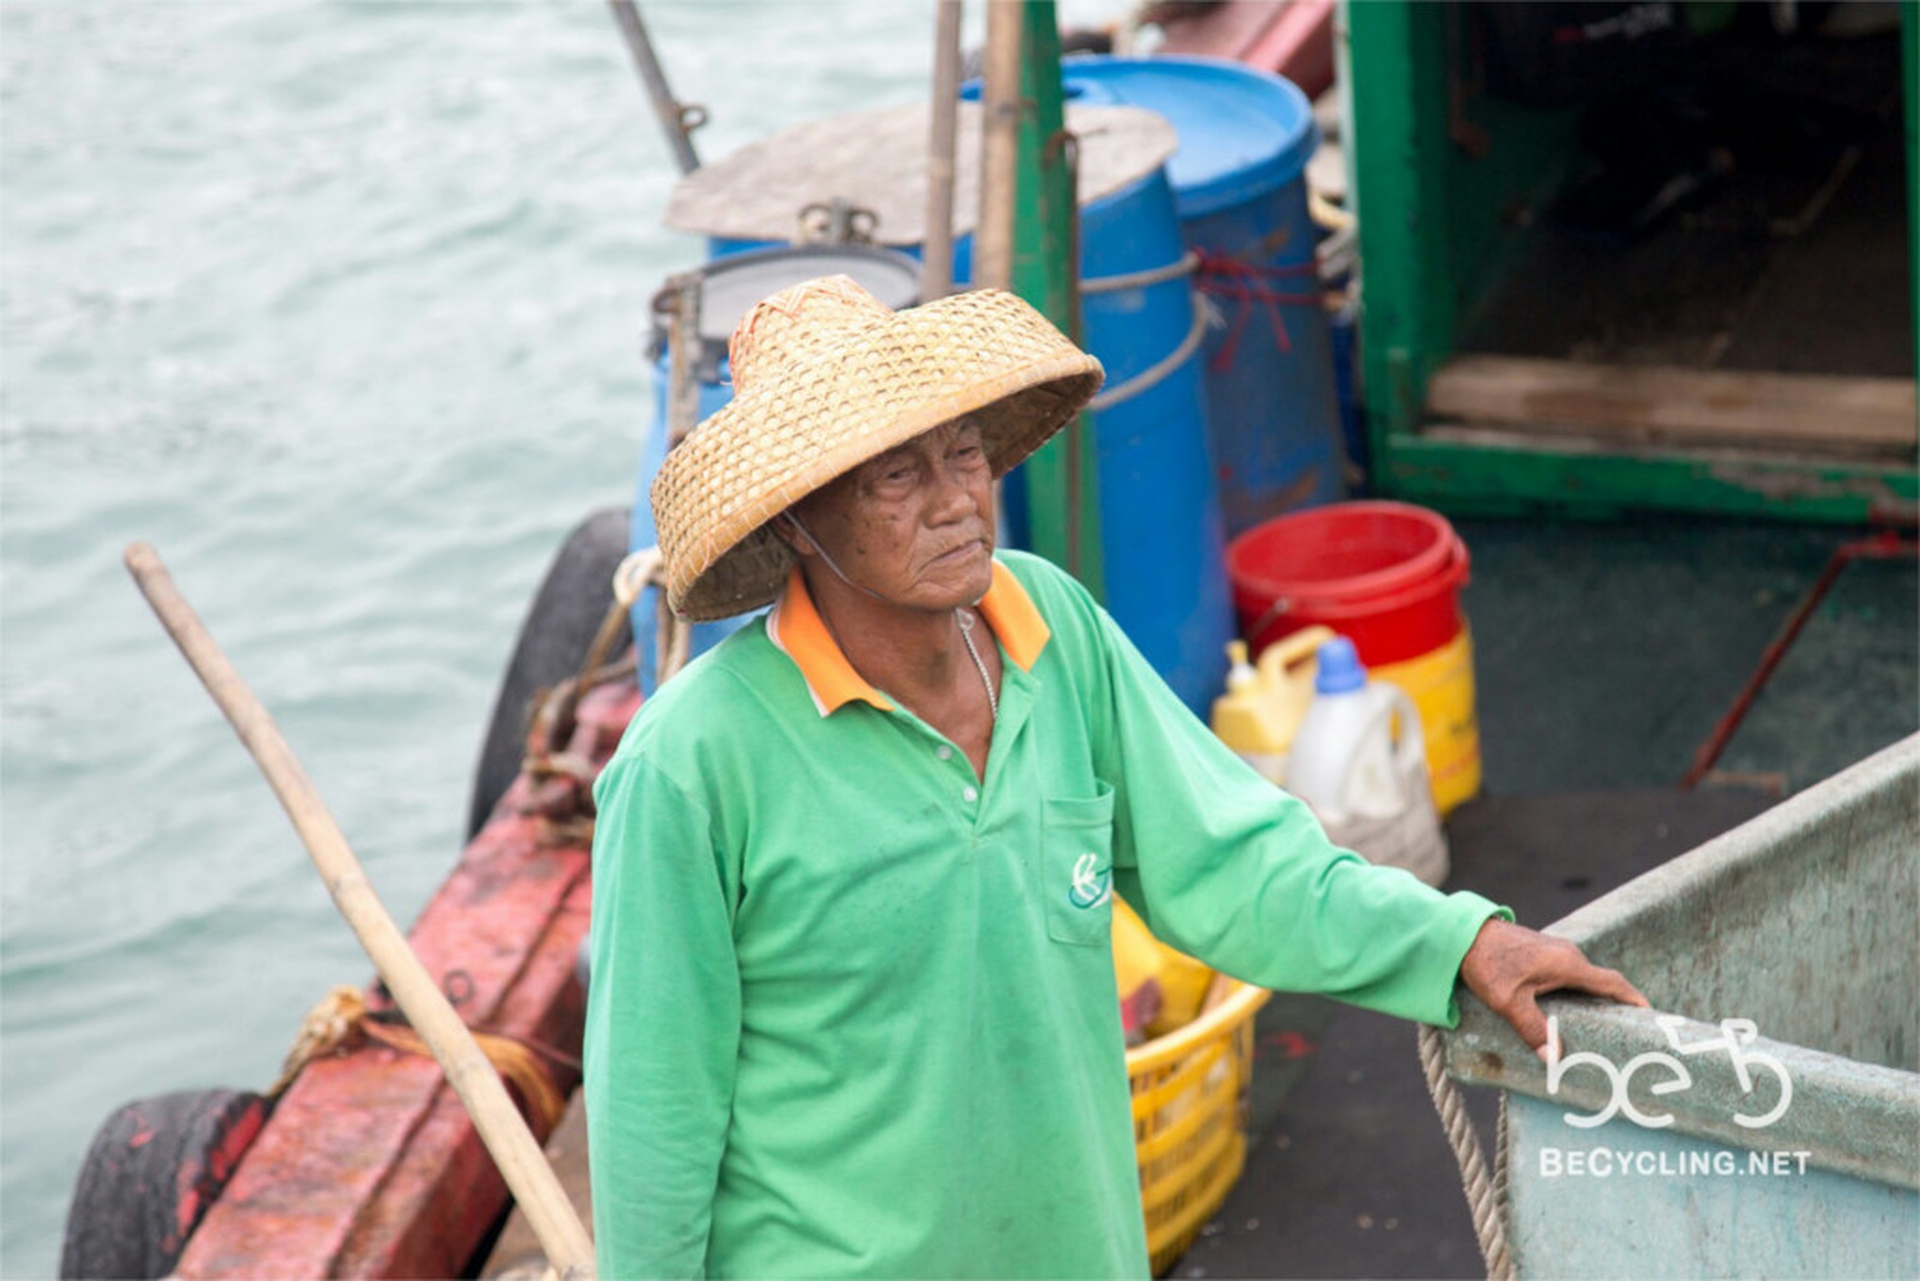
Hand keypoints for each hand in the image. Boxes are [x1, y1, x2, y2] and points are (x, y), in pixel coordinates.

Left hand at [1458, 917, 1647, 1057]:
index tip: (1652, 1016)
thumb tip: (1554, 1060)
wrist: (1462, 932)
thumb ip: (1533, 1029)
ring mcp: (1555, 952)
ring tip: (1600, 1029)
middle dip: (1616, 1007)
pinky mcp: (1542, 954)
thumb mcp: (1508, 1002)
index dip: (1634, 1000)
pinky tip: (1569, 1012)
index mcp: (1568, 964)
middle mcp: (1568, 955)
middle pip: (1602, 984)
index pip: (1613, 984)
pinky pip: (1569, 975)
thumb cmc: (1486, 963)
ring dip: (1594, 1000)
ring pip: (1584, 980)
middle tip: (1627, 1033)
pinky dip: (1576, 993)